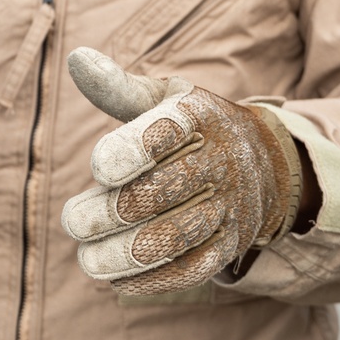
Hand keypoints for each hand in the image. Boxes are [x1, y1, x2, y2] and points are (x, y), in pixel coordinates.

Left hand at [61, 48, 301, 295]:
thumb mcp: (164, 98)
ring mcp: (229, 205)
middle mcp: (220, 160)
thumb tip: (75, 59)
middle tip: (73, 221)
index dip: (128, 151)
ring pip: (173, 238)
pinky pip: (192, 269)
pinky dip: (150, 280)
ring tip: (86, 259)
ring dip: (122, 253)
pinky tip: (114, 279)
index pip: (165, 131)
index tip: (97, 167)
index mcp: (198, 114)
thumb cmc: (193, 128)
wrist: (266, 164)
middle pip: (158, 193)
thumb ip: (118, 88)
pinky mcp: (231, 243)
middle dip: (106, 213)